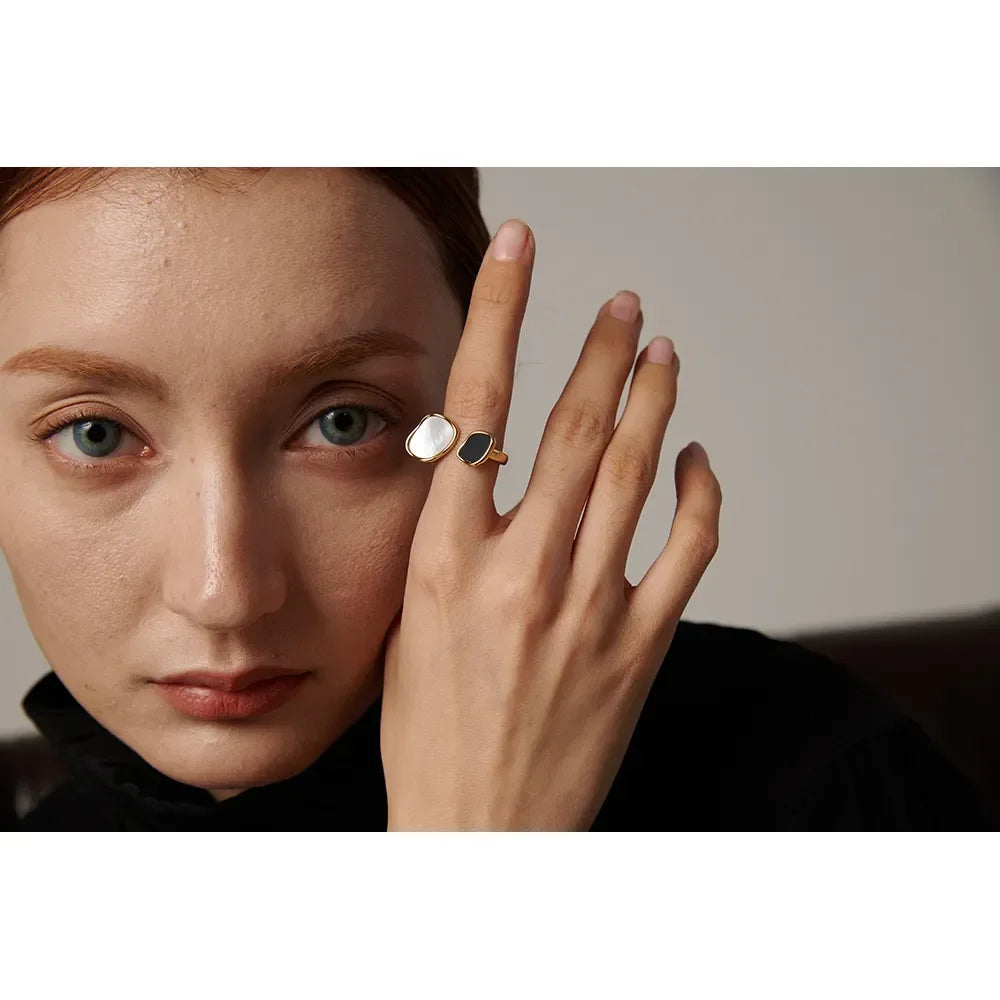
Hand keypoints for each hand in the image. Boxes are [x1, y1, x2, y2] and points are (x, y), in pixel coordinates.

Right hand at [379, 218, 721, 830]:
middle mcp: (519, 574)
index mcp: (445, 564)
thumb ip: (447, 546)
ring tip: (663, 352)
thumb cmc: (430, 739)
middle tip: (622, 303)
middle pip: (577, 429)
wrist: (478, 834)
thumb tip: (477, 475)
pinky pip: (688, 550)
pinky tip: (698, 459)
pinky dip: (702, 494)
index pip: (472, 411)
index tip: (521, 255)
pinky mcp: (638, 647)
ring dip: (656, 402)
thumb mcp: (408, 627)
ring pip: (640, 474)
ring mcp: (588, 610)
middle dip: (603, 351)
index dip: (500, 318)